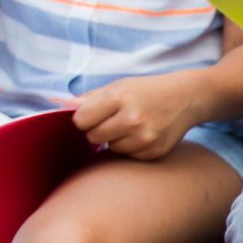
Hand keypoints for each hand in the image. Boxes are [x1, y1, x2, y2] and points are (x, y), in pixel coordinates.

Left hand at [69, 73, 200, 159]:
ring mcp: (146, 138)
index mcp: (120, 98)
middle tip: (114, 120)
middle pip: (93, 137)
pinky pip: (128, 156)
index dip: (84, 118)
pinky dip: (131, 148)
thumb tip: (55, 103)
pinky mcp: (155, 151)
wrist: (187, 98)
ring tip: (131, 126)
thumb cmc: (147, 90)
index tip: (94, 114)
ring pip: (110, 148)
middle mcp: (133, 119)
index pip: (81, 120)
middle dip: (98, 130)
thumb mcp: (118, 87)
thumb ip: (88, 99)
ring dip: (115, 140)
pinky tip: (143, 135)